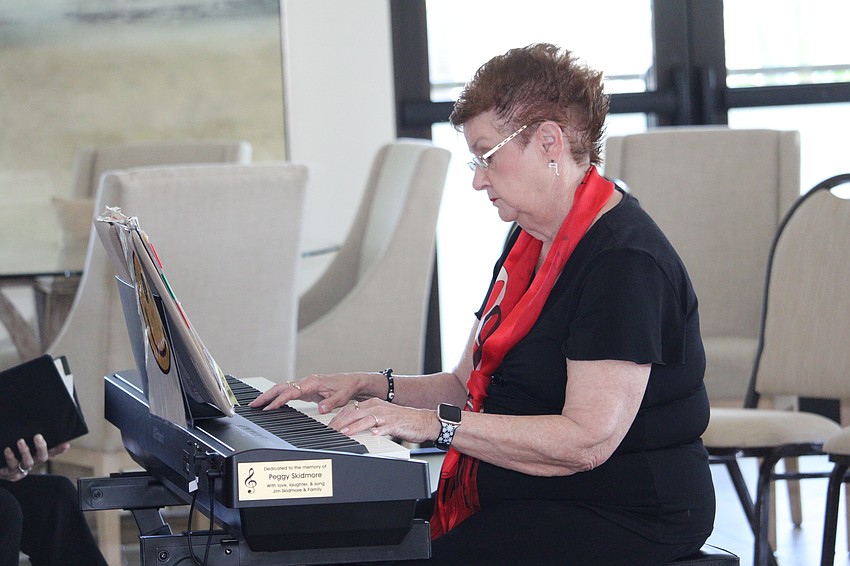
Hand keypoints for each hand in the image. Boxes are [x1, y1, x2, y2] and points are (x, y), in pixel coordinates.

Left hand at [0, 434, 66, 481]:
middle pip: (42, 457)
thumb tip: (42, 424)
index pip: (51, 452)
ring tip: (20, 441)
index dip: (59, 449)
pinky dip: (10, 457)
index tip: (66, 444)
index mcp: (37, 456)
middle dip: (41, 447)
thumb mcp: (23, 447)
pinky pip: (12, 466)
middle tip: (38, 436)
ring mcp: (22, 469)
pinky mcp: (10, 473)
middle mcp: (32, 463)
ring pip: (28, 462)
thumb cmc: (12, 455)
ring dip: (25, 451)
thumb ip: (33, 440)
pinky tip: (8, 450)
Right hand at [249, 372, 370, 413]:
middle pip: (281, 387)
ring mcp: (304, 384)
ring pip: (282, 387)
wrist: (352, 382)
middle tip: (253, 405)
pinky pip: (287, 390)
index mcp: (312, 382)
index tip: (268, 408)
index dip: (278, 400)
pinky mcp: (305, 388)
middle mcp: (305, 381)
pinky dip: (277, 395)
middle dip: (266, 396)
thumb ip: (331, 403)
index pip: (290, 391)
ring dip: (269, 395)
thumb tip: (322, 409)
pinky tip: (271, 402)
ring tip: (256, 404)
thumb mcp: (341, 397)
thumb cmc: (346, 387)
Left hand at [327, 398, 438, 444]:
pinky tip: (373, 435)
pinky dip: (378, 431)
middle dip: (340, 423)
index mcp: (372, 404)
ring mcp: (386, 415)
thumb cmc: (402, 421)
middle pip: (354, 413)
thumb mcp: (381, 417)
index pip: (350, 409)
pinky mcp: (396, 424)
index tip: (328, 426)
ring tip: (344, 432)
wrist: (422, 421)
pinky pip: (385, 427)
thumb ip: (366, 419)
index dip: (337, 418)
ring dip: (354, 426)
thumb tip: (350, 425)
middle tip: (330, 431)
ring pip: (367, 419)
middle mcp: (378, 407)